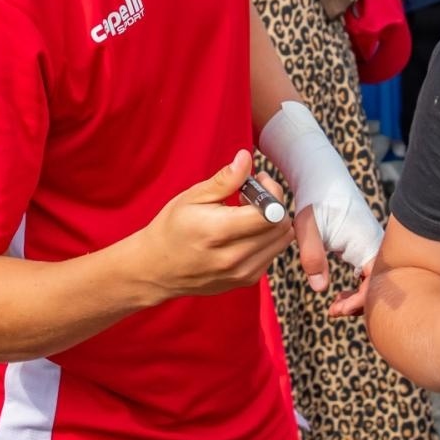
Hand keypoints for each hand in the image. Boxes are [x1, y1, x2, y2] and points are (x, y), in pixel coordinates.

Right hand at [137, 150, 293, 302]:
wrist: (157, 268)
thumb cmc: (172, 228)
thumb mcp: (193, 197)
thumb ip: (225, 179)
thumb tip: (246, 158)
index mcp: (219, 232)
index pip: (271, 214)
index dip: (272, 192)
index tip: (259, 181)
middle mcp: (234, 257)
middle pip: (281, 227)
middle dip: (275, 204)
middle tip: (254, 194)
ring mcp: (241, 273)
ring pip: (282, 241)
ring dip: (274, 222)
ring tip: (249, 213)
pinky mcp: (245, 280)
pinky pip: (272, 254)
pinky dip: (267, 238)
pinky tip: (246, 231)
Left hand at [288, 204, 371, 316]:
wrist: (321, 176)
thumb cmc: (314, 199)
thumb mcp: (307, 228)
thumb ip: (313, 256)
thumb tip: (320, 289)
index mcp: (367, 241)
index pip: (376, 283)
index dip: (359, 302)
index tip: (334, 309)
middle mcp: (377, 243)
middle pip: (380, 285)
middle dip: (360, 305)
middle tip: (333, 311)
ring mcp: (375, 243)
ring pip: (377, 280)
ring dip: (360, 297)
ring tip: (335, 306)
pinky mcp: (369, 244)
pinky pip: (372, 271)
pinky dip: (360, 287)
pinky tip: (341, 293)